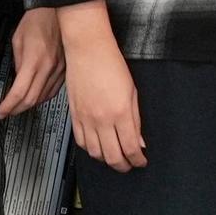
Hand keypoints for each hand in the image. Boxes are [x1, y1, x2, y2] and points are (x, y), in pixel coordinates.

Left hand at [0, 8, 65, 119]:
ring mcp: (59, 69)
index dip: (8, 106)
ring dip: (30, 104)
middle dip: (17, 109)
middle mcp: (48, 67)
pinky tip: (36, 96)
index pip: (19, 92)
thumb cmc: (37, 19)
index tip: (1, 111)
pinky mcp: (65, 69)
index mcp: (34, 60)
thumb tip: (17, 79)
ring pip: (44, 97)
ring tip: (19, 105)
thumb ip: (17, 62)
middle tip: (8, 111)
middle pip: (31, 99)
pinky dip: (43, 97)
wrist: (57, 10)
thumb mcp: (17, 39)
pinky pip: (54, 90)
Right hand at [59, 1, 145, 172]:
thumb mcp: (132, 91)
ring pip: (95, 153)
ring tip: (115, 157)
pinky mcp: (75, 115)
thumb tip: (139, 141)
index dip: (137, 160)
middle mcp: (102, 119)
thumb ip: (136, 120)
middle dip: (124, 166)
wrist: (87, 48)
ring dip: (106, 160)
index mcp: (120, 112)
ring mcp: (86, 119)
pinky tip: (97, 147)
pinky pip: (81, 142)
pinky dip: (90, 150)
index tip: (141, 161)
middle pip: (112, 157)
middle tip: (130, 164)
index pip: (130, 148)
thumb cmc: (111, 63)